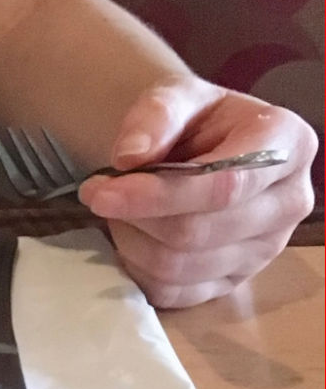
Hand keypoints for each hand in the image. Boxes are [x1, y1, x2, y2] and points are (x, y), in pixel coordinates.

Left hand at [80, 78, 318, 308]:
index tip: (102, 193)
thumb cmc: (195, 120)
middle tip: (100, 194)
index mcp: (289, 145)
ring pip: (180, 267)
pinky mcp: (234, 282)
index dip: (157, 195)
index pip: (224, 186)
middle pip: (197, 233)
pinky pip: (174, 293)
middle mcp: (289, 202)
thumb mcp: (176, 95)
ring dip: (131, 242)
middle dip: (136, 218)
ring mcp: (265, 250)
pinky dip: (138, 269)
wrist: (200, 147)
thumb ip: (155, 115)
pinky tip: (130, 238)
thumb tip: (129, 156)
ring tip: (118, 212)